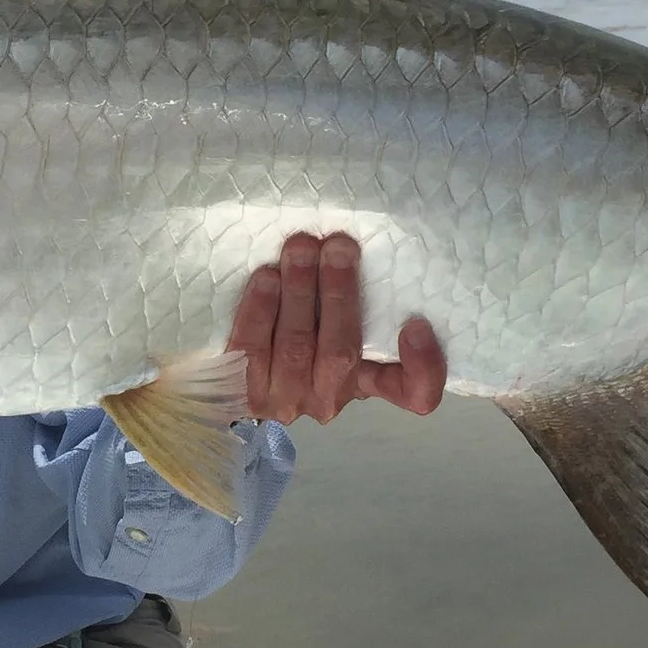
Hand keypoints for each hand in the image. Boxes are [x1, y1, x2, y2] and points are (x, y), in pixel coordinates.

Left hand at [226, 232, 446, 423]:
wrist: (224, 376)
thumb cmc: (291, 333)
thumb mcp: (332, 322)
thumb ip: (352, 300)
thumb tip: (351, 247)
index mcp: (364, 381)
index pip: (413, 393)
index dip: (424, 368)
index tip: (415, 325)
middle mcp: (329, 398)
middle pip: (342, 352)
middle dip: (339, 294)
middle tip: (337, 247)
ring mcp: (285, 400)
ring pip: (297, 346)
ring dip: (299, 292)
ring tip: (299, 250)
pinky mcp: (243, 393)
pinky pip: (252, 348)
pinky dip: (260, 309)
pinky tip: (266, 278)